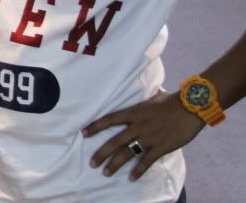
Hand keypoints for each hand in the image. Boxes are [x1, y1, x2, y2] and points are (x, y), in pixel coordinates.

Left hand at [83, 91, 202, 180]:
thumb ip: (143, 102)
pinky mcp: (161, 147)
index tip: (83, 134)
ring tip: (106, 172)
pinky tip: (131, 178)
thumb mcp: (152, 98)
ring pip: (127, 153)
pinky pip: (146, 161)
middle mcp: (137, 126)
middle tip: (92, 163)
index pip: (109, 120)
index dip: (95, 127)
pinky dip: (138, 171)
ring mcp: (148, 138)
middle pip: (114, 141)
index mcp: (133, 112)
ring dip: (115, 164)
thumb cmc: (172, 100)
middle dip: (101, 153)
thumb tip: (145, 95)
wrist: (191, 106)